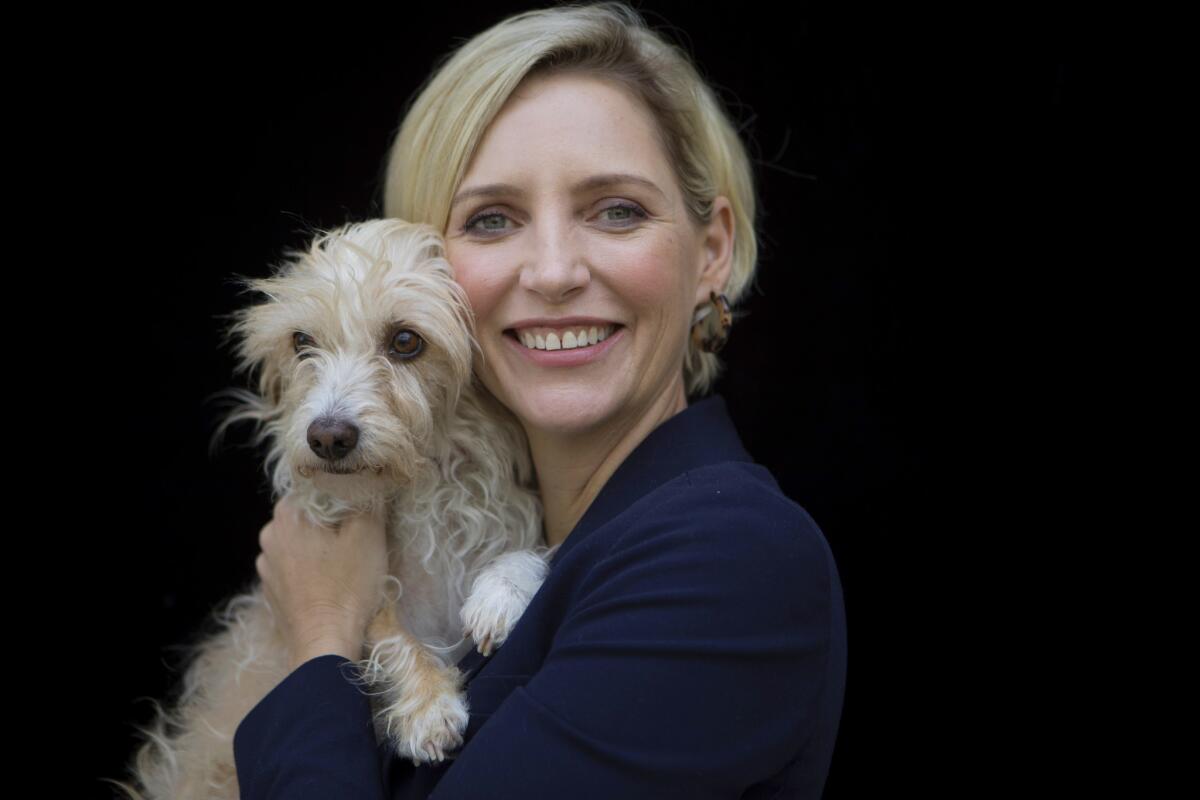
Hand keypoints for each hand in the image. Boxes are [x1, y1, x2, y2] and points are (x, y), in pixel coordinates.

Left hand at [256, 495, 388, 669]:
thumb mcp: (369, 534)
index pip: (316, 488)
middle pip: (308, 516)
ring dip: (322, 548)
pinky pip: (296, 570)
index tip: (362, 513)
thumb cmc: (347, 587)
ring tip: (347, 566)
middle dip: (332, 524)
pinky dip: (312, 572)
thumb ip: (367, 499)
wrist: (325, 644)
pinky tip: (332, 584)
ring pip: (301, 544)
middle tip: (359, 540)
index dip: (344, 496)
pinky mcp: (272, 593)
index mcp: (287, 515)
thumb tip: (368, 482)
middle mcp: (269, 536)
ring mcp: (267, 567)